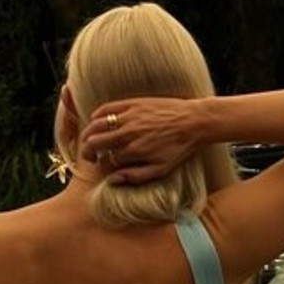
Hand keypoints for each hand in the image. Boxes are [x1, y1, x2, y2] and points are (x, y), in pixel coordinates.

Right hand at [79, 96, 202, 184]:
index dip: (103, 165)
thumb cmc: (180, 148)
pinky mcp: (133, 103)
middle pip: (95, 142)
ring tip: (88, 140)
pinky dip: (97, 115)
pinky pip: (107, 108)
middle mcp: (128, 133)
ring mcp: (129, 117)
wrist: (195, 121)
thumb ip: (136, 176)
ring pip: (97, 125)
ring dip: (88, 134)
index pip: (107, 160)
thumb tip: (112, 180)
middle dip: (88, 151)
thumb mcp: (161, 169)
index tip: (104, 166)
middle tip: (89, 156)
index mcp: (135, 151)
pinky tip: (96, 121)